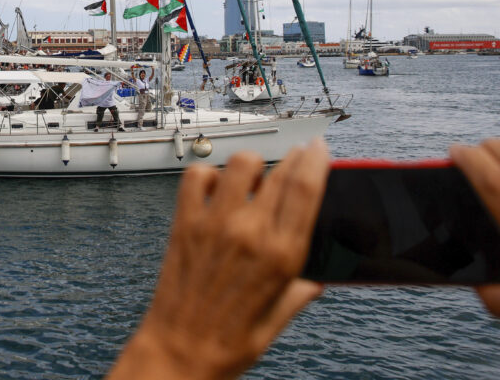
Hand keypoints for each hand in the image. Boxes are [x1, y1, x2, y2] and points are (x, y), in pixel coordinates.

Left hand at [111, 141, 328, 379]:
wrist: (179, 352)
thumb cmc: (228, 342)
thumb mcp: (278, 320)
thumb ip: (300, 292)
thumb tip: (320, 277)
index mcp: (282, 256)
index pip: (307, 189)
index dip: (316, 160)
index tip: (319, 148)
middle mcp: (251, 233)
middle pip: (281, 172)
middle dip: (294, 158)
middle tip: (296, 156)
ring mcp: (215, 224)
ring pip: (241, 164)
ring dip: (252, 166)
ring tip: (253, 181)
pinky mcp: (185, 223)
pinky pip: (197, 177)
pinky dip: (208, 175)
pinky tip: (216, 189)